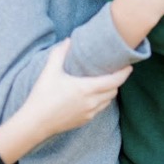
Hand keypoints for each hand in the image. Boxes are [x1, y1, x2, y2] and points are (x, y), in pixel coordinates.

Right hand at [0, 40, 131, 163]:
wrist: (34, 123)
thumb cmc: (42, 96)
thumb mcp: (49, 72)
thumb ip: (59, 53)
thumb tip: (68, 40)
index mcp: (86, 89)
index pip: (114, 81)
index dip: (124, 73)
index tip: (129, 66)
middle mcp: (92, 102)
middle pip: (114, 90)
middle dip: (117, 81)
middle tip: (116, 70)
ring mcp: (89, 113)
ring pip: (108, 101)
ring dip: (110, 91)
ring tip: (106, 81)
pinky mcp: (84, 121)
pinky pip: (100, 109)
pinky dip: (101, 100)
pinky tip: (94, 95)